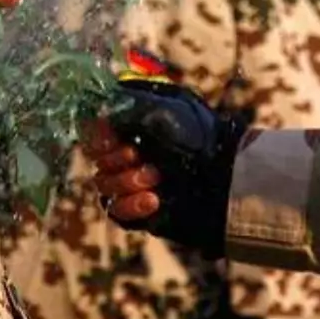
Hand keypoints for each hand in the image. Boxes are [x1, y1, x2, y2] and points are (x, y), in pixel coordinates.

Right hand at [87, 79, 245, 253]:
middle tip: (140, 156)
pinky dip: (130, 205)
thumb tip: (97, 112)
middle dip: (117, 158)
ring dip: (127, 181)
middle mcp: (131, 153)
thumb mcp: (162, 110)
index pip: (95, 130)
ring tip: (156, 178)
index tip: (110, 137)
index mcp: (134, 126)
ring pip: (103, 185)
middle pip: (96, 159)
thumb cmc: (197, 137)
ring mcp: (133, 183)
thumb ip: (124, 107)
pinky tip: (154, 200)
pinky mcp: (139, 210)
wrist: (224, 179)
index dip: (97, 136)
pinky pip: (115, 211)